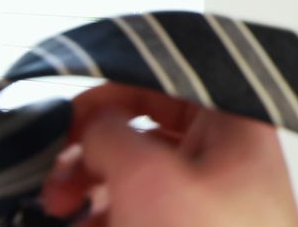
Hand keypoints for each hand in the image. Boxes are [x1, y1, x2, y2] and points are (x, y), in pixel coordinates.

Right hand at [41, 83, 297, 226]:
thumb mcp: (150, 176)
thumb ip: (112, 135)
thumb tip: (93, 124)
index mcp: (236, 124)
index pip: (167, 84)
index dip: (112, 96)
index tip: (70, 119)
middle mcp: (232, 156)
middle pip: (149, 132)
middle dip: (95, 152)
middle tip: (62, 176)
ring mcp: (219, 199)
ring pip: (143, 176)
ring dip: (96, 190)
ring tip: (66, 209)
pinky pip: (149, 212)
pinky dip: (113, 218)